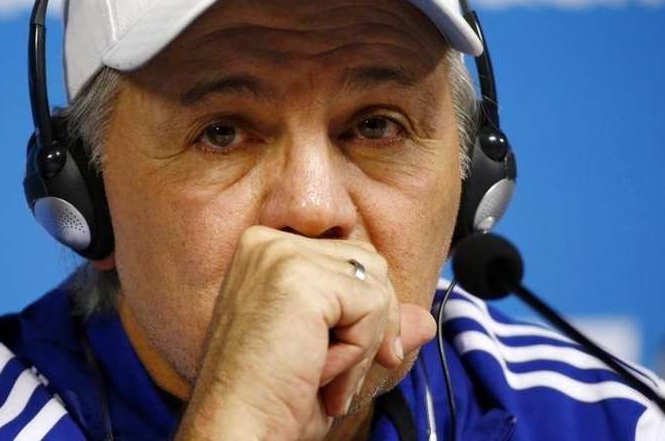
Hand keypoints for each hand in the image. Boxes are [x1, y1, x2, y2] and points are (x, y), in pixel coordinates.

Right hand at [177, 226, 435, 439]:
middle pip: (370, 265)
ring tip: (321, 374)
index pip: (351, 259)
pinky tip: (319, 373)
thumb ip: (376, 327)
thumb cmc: (272, 398)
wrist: (237, 429)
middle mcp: (268, 242)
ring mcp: (280, 255)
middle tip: (334, 375)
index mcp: (267, 249)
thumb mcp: (333, 354)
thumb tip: (427, 321)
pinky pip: (371, 307)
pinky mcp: (297, 278)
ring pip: (375, 286)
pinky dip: (358, 351)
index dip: (364, 311)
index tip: (346, 358)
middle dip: (369, 327)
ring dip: (362, 343)